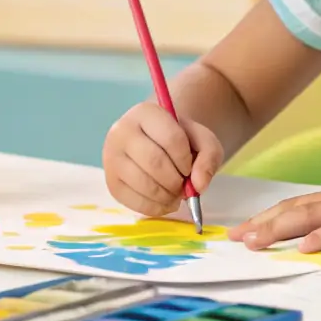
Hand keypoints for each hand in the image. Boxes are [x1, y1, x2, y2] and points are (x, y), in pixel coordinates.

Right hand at [102, 101, 223, 217]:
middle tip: (184, 186)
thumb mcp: (202, 140)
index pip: (171, 138)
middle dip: (176, 181)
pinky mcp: (111, 182)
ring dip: (168, 196)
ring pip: (143, 183)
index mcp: (145, 112)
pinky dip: (156, 208)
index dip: (186, 159)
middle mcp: (121, 131)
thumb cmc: (179, 140)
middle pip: (154, 162)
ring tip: (176, 193)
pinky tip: (165, 201)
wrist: (155, 144)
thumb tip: (199, 186)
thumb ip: (209, 157)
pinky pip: (134, 202)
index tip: (189, 166)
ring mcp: (111, 158)